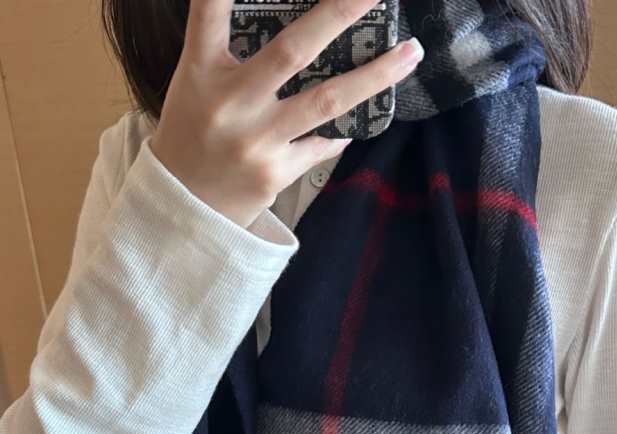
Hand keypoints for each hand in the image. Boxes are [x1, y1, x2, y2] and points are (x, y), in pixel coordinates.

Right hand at [149, 0, 424, 228]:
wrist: (182, 209)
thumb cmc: (193, 134)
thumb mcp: (196, 83)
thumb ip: (230, 50)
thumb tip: (307, 30)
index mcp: (202, 70)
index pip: (211, 9)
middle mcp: (231, 102)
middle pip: (293, 51)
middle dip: (339, 13)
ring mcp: (256, 141)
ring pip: (327, 102)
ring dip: (376, 76)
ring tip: (411, 53)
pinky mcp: (276, 174)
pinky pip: (322, 143)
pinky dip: (341, 130)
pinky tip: (360, 120)